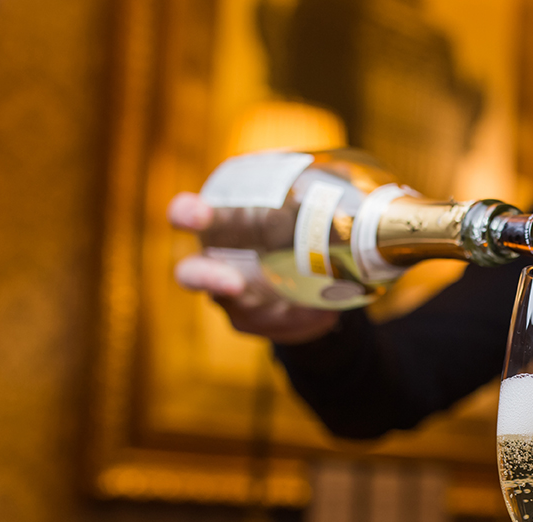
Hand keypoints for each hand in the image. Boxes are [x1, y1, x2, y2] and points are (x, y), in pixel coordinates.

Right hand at [168, 192, 338, 343]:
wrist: (316, 268)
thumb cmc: (303, 221)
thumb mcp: (313, 199)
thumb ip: (320, 188)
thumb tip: (346, 185)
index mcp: (222, 221)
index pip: (187, 214)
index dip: (186, 213)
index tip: (198, 214)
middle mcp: (215, 259)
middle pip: (191, 274)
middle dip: (206, 277)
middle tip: (234, 283)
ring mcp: (229, 295)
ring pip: (239, 310)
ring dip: (272, 311)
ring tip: (311, 304)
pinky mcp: (252, 320)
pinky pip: (273, 325)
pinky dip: (300, 318)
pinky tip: (323, 310)